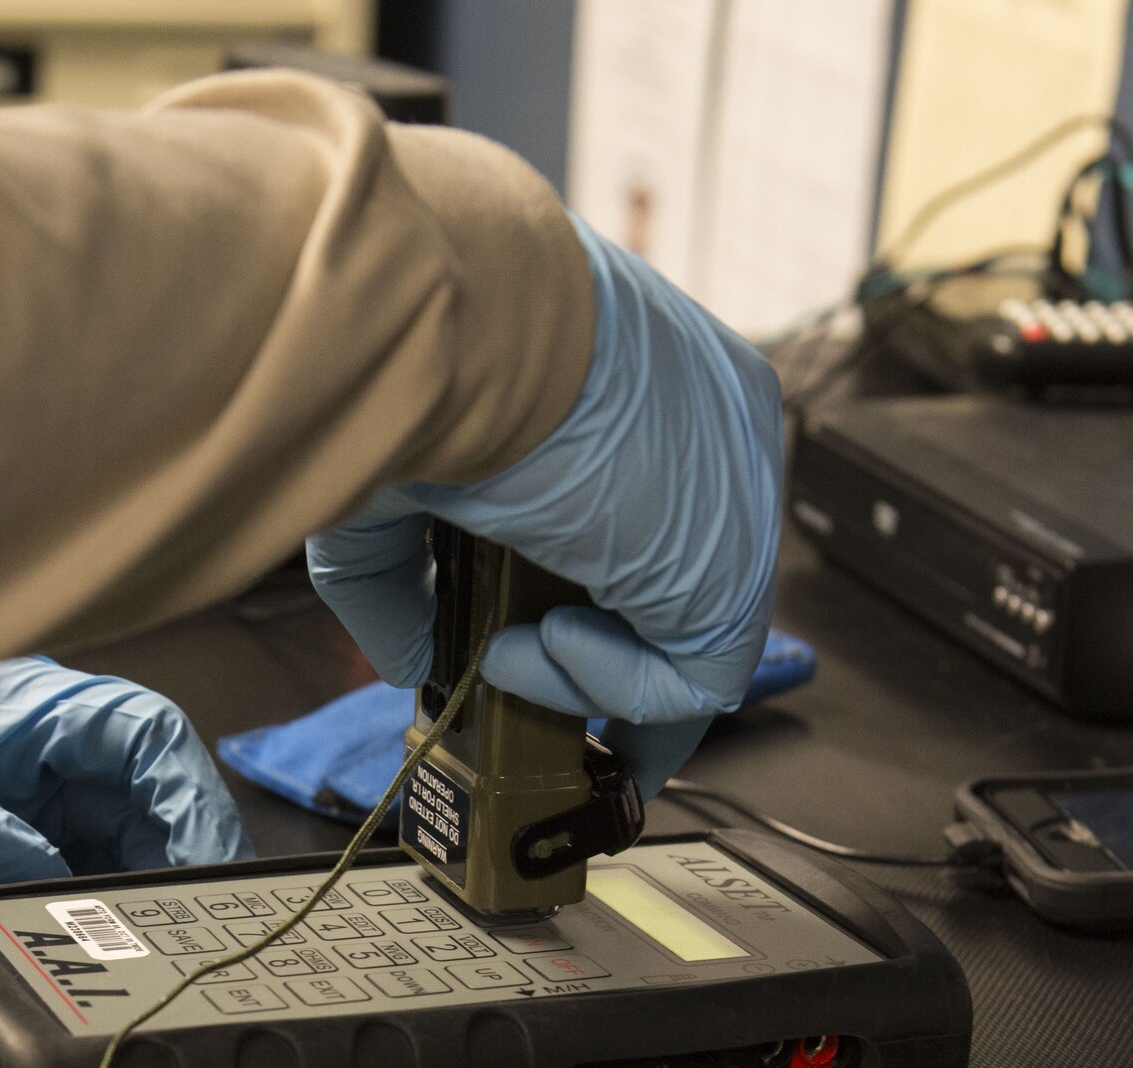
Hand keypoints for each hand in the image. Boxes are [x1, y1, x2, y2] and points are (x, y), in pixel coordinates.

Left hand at [0, 658, 252, 963]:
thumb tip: (47, 870)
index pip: (131, 729)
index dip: (188, 792)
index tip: (213, 868)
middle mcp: (7, 757)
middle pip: (142, 795)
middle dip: (188, 855)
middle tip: (214, 932)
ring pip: (116, 850)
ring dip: (150, 899)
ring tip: (171, 957)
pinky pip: (62, 899)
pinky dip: (98, 929)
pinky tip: (108, 967)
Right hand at [306, 214, 781, 794]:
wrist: (457, 317)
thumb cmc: (418, 361)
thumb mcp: (393, 466)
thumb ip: (397, 573)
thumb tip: (406, 661)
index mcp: (655, 370)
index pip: (651, 490)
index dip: (585, 567)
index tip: (512, 607)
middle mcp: (717, 428)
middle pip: (675, 565)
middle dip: (593, 634)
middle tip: (503, 657)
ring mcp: (738, 500)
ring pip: (680, 633)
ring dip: (577, 668)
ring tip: (496, 649)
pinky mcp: (732, 573)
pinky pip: (689, 678)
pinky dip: (600, 686)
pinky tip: (526, 645)